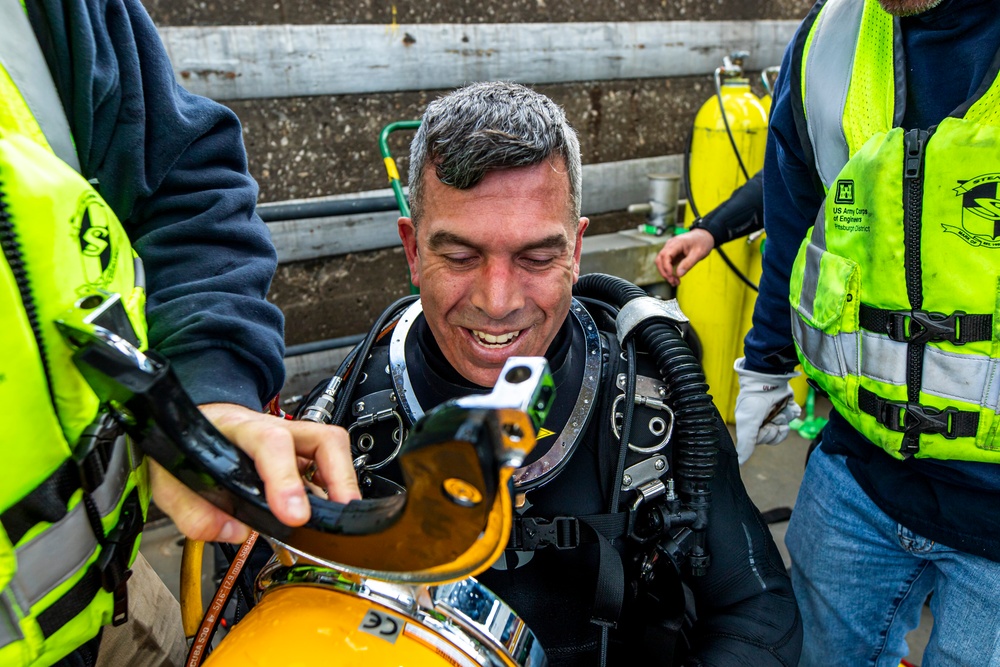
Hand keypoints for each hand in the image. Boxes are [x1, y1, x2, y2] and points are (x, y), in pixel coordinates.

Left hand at [150, 402, 360, 542]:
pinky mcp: (299, 454)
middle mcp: (272, 428)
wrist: (191, 421)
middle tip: (339, 513)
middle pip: (322, 438)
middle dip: (338, 477)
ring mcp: (291, 439)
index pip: (270, 443)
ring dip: (343, 482)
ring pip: (332, 448)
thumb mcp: (170, 479)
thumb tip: (235, 532)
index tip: (295, 515)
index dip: (285, 480)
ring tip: (340, 516)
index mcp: (236, 428)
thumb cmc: (185, 445)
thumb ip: (193, 512)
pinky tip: (326, 510)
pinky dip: (335, 488)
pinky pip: (328, 465)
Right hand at [654, 228, 714, 286]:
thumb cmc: (702, 242)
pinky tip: (675, 278)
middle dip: (664, 272)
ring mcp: (669, 248)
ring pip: (661, 262)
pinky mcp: (671, 253)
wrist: (704, 235)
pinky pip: (665, 263)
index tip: (672, 276)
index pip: (665, 255)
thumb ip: (688, 263)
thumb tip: (679, 274)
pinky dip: (668, 271)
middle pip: (659, 259)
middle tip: (673, 282)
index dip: (666, 267)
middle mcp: (670, 245)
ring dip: (665, 273)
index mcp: (677, 243)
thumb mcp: (699, 253)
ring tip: (675, 282)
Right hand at [733, 358, 800, 465]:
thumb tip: (739, 462)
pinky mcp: (785, 406)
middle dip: (778, 426)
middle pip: (776, 435)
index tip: (767, 427)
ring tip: (780, 407)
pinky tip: (787, 404)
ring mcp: (775, 413)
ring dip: (785, 416)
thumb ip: (745, 443)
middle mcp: (763, 421)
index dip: (769, 435)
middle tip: (775, 416)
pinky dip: (792, 410)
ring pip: (786, 425)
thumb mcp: (748, 423)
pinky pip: (793, 415)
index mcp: (752, 426)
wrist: (768, 378)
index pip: (765, 440)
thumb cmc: (753, 400)